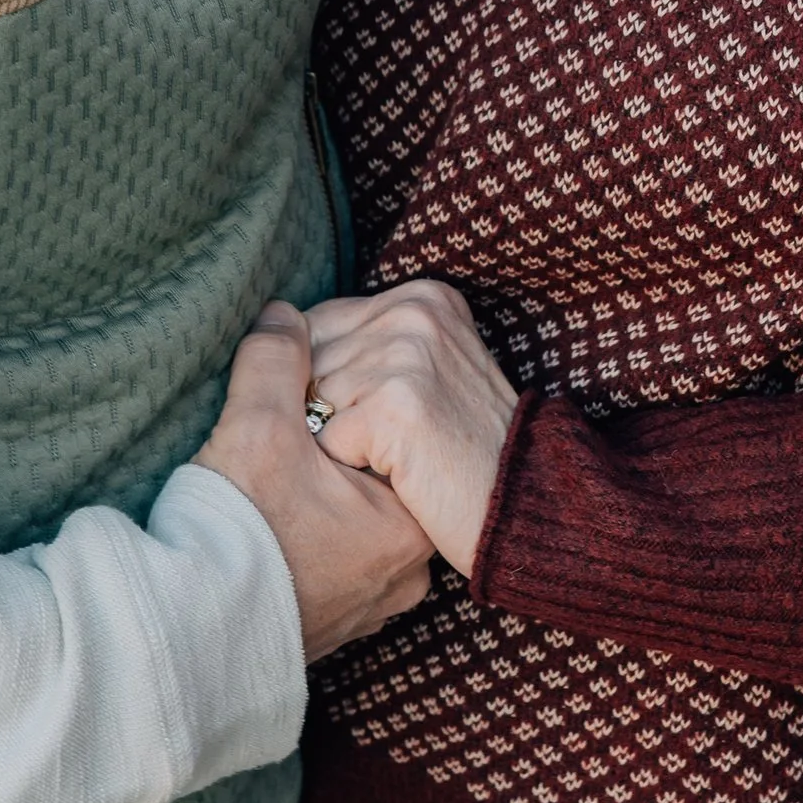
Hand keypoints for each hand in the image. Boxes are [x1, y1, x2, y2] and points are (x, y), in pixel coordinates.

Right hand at [196, 323, 433, 661]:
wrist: (185, 635)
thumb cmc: (233, 535)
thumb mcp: (256, 424)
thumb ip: (277, 358)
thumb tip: (283, 315)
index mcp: (410, 523)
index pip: (392, 431)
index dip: (344, 399)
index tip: (300, 399)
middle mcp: (406, 571)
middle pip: (372, 474)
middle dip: (331, 446)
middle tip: (285, 434)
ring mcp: (373, 603)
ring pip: (352, 516)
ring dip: (316, 491)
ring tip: (268, 479)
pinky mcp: (335, 623)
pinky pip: (331, 556)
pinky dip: (304, 532)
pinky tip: (266, 519)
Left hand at [287, 279, 519, 581]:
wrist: (526, 505)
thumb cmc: (466, 449)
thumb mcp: (430, 368)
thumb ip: (371, 340)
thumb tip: (276, 323)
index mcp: (425, 296)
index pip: (319, 323)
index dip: (327, 380)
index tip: (382, 413)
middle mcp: (416, 312)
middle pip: (309, 359)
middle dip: (327, 409)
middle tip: (391, 440)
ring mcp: (408, 355)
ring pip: (312, 401)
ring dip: (340, 441)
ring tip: (398, 455)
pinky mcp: (396, 406)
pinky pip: (325, 439)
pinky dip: (349, 468)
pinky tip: (397, 473)